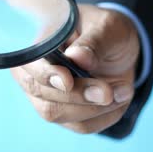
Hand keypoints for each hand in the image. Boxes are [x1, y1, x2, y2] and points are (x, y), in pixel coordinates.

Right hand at [11, 4, 139, 133]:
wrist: (117, 47)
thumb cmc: (106, 30)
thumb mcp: (108, 26)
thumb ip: (94, 41)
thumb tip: (77, 57)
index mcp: (40, 47)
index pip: (29, 67)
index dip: (47, 76)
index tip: (68, 81)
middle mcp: (36, 76)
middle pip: (44, 99)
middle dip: (79, 97)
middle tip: (109, 92)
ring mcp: (48, 98)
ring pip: (61, 115)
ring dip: (95, 108)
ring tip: (122, 90)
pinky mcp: (66, 114)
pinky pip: (81, 125)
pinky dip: (105, 116)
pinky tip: (120, 99)